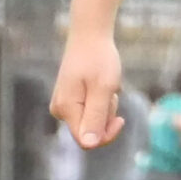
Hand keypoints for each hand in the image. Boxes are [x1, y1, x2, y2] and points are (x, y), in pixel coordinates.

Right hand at [52, 31, 125, 148]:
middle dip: (106, 116)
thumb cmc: (99, 58)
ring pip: (92, 121)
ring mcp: (63, 105)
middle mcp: (60, 110)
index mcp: (66, 109)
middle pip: (90, 132)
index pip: (87, 141)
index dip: (106, 135)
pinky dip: (101, 101)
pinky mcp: (69, 100)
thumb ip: (97, 117)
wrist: (90, 34)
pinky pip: (90, 111)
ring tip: (106, 85)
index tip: (121, 119)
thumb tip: (89, 144)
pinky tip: (100, 84)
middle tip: (111, 93)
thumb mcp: (103, 89)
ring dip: (105, 107)